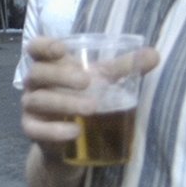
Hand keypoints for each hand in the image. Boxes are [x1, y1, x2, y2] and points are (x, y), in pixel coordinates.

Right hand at [20, 36, 160, 153]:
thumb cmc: (84, 98)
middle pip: (38, 73)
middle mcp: (35, 84)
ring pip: (39, 100)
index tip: (60, 49)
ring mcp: (31, 107)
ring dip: (64, 103)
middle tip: (87, 81)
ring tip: (92, 108)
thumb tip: (154, 55)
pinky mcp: (31, 130)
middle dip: (61, 75)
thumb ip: (124, 67)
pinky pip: (35, 129)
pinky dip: (54, 130)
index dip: (43, 46)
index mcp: (50, 64)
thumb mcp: (103, 81)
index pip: (35, 48)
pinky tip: (74, 131)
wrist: (72, 140)